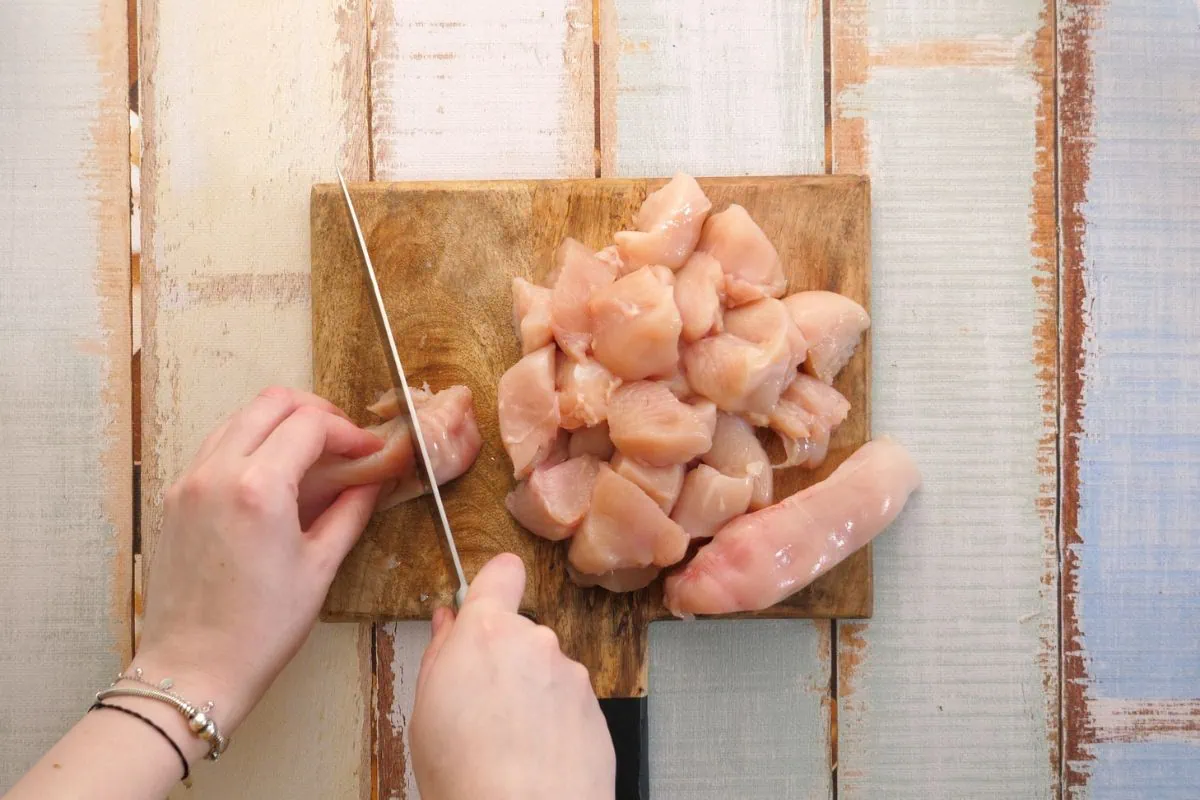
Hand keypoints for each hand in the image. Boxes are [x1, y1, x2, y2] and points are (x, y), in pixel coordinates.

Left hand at [133, 387, 383, 733]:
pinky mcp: (175, 498)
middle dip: (316, 412)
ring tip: (312, 453)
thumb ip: (350, 514)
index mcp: (258, 488)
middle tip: (344, 441)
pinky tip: (274, 473)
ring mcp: (189, 482)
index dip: (349, 432)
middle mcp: (217, 472)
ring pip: (240, 417)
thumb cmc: (259, 630)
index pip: (310, 425)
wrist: (192, 670)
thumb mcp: (319, 568)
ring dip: (280, 422)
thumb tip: (373, 483)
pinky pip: (216, 446)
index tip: (369, 451)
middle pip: (271, 403)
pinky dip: (250, 442)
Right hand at [410, 554, 615, 799]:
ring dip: (531, 695)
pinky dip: (555, 723)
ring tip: (507, 742)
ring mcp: (571, 675)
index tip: (486, 600)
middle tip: (480, 705)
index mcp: (487, 632)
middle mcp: (536, 642)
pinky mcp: (596, 709)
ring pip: (545, 672)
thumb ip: (441, 653)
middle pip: (520, 634)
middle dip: (504, 660)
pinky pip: (568, 704)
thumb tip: (447, 624)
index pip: (502, 573)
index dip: (494, 584)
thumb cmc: (466, 773)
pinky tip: (533, 757)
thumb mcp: (426, 708)